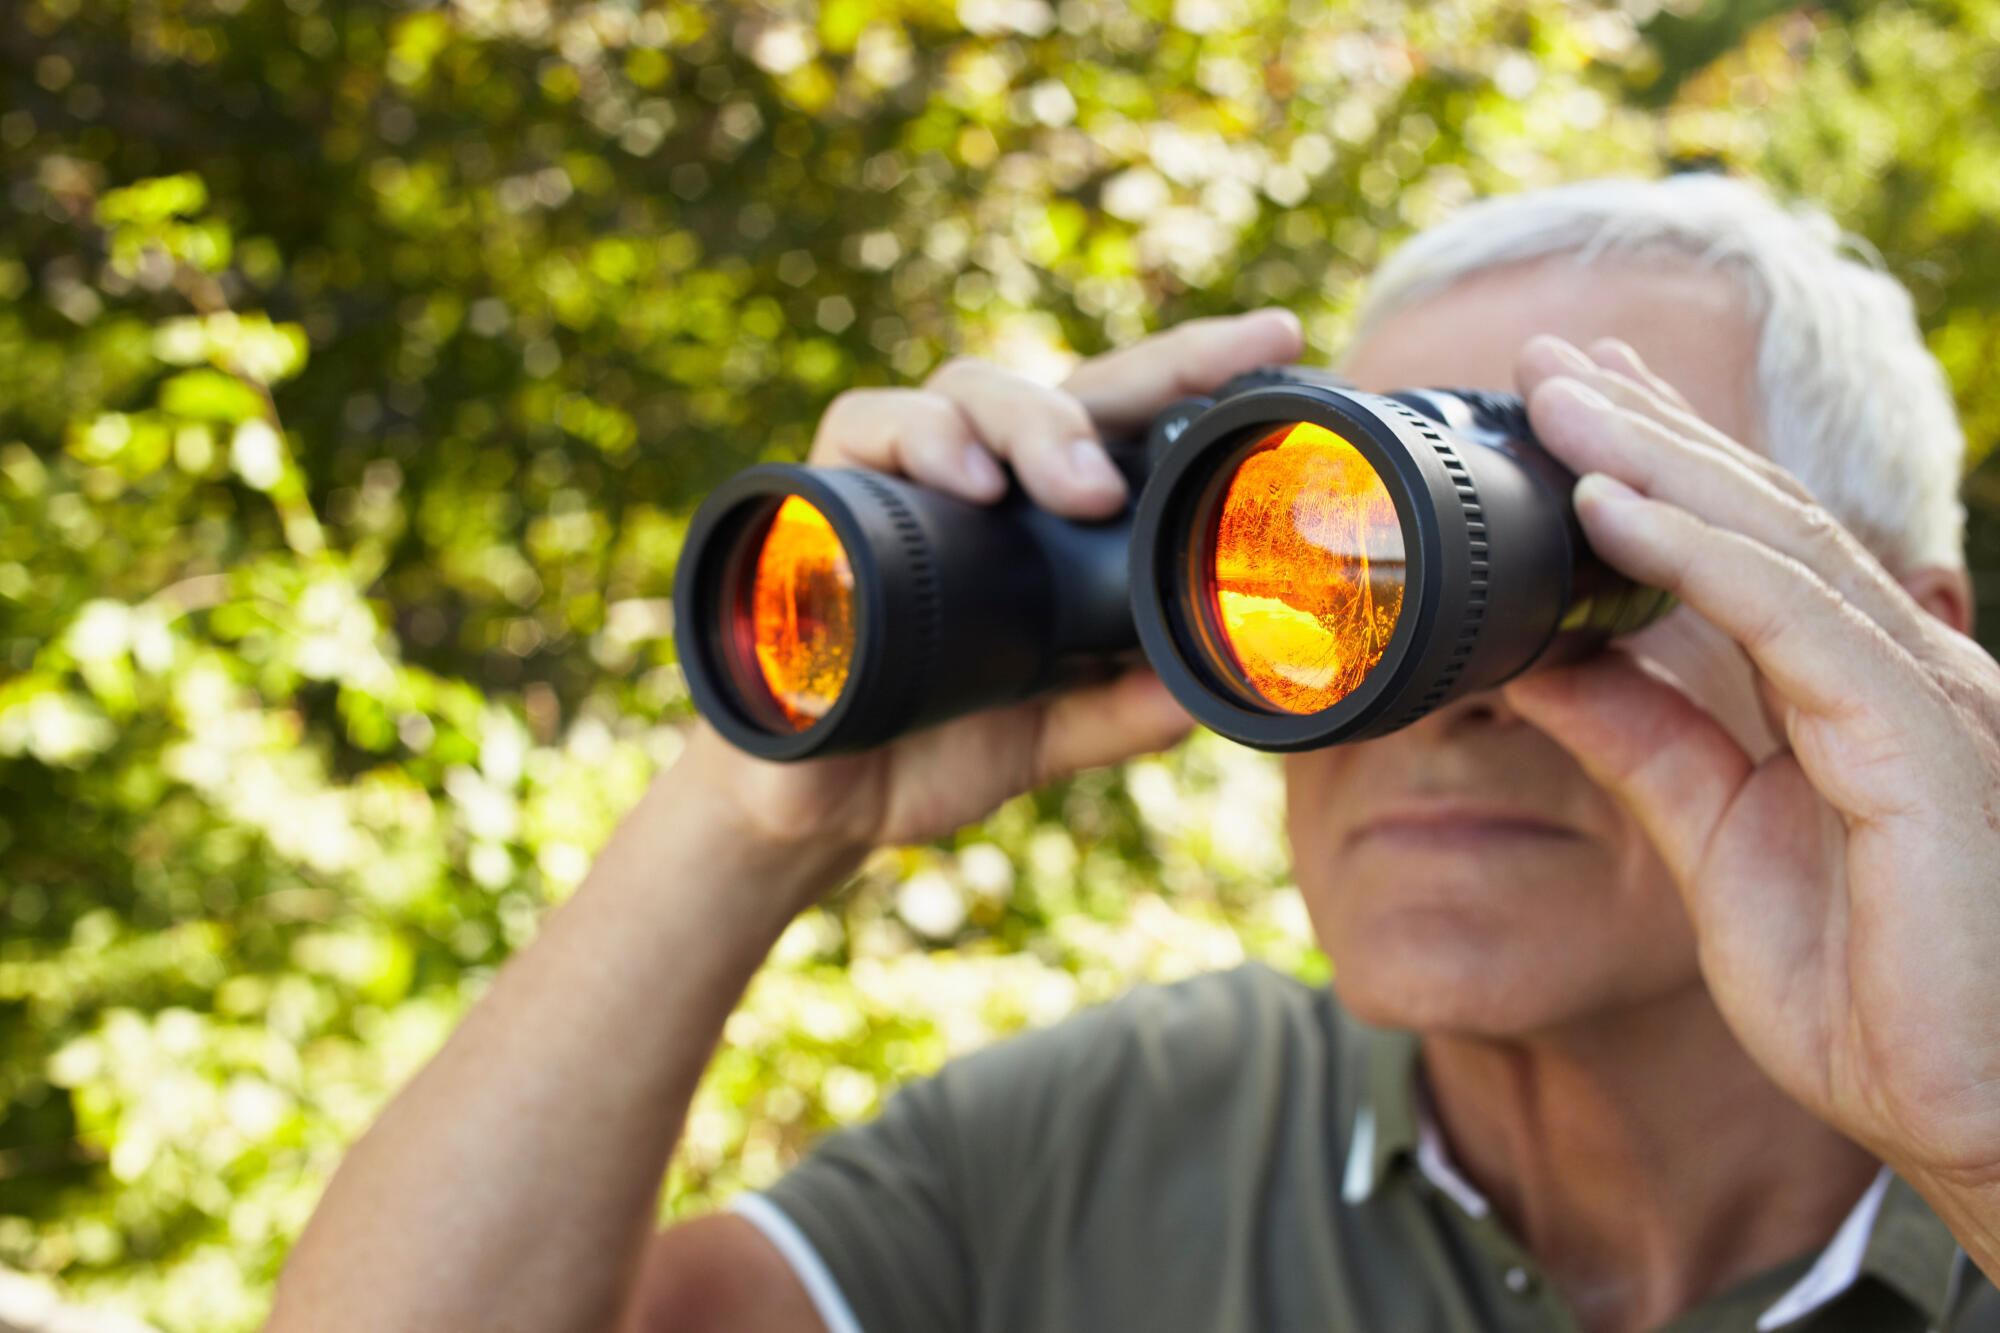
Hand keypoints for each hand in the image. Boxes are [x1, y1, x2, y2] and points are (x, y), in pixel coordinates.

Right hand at [682, 309, 1305, 870]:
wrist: (812, 807)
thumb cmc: (929, 747)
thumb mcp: (1044, 737)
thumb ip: (1119, 712)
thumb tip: (1205, 694)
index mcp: (1045, 525)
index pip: (1124, 427)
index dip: (1194, 373)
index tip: (1280, 339)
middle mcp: (980, 486)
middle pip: (1061, 389)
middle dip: (1144, 375)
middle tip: (1206, 399)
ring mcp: (902, 484)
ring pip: (968, 391)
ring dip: (1030, 420)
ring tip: (1083, 485)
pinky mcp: (822, 497)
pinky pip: (866, 427)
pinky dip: (917, 438)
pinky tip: (965, 481)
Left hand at [1503, 335, 1999, 1249]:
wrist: (1962, 1115)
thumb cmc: (1866, 992)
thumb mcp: (1713, 840)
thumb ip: (1642, 745)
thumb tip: (1538, 662)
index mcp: (1857, 687)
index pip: (1750, 545)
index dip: (1662, 464)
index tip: (1571, 402)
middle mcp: (1901, 669)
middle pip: (1762, 516)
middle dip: (1651, 428)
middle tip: (1548, 354)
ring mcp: (1923, 698)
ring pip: (1778, 546)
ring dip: (1658, 461)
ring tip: (1560, 397)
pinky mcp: (1924, 747)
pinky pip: (1792, 624)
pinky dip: (1696, 557)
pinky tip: (1613, 509)